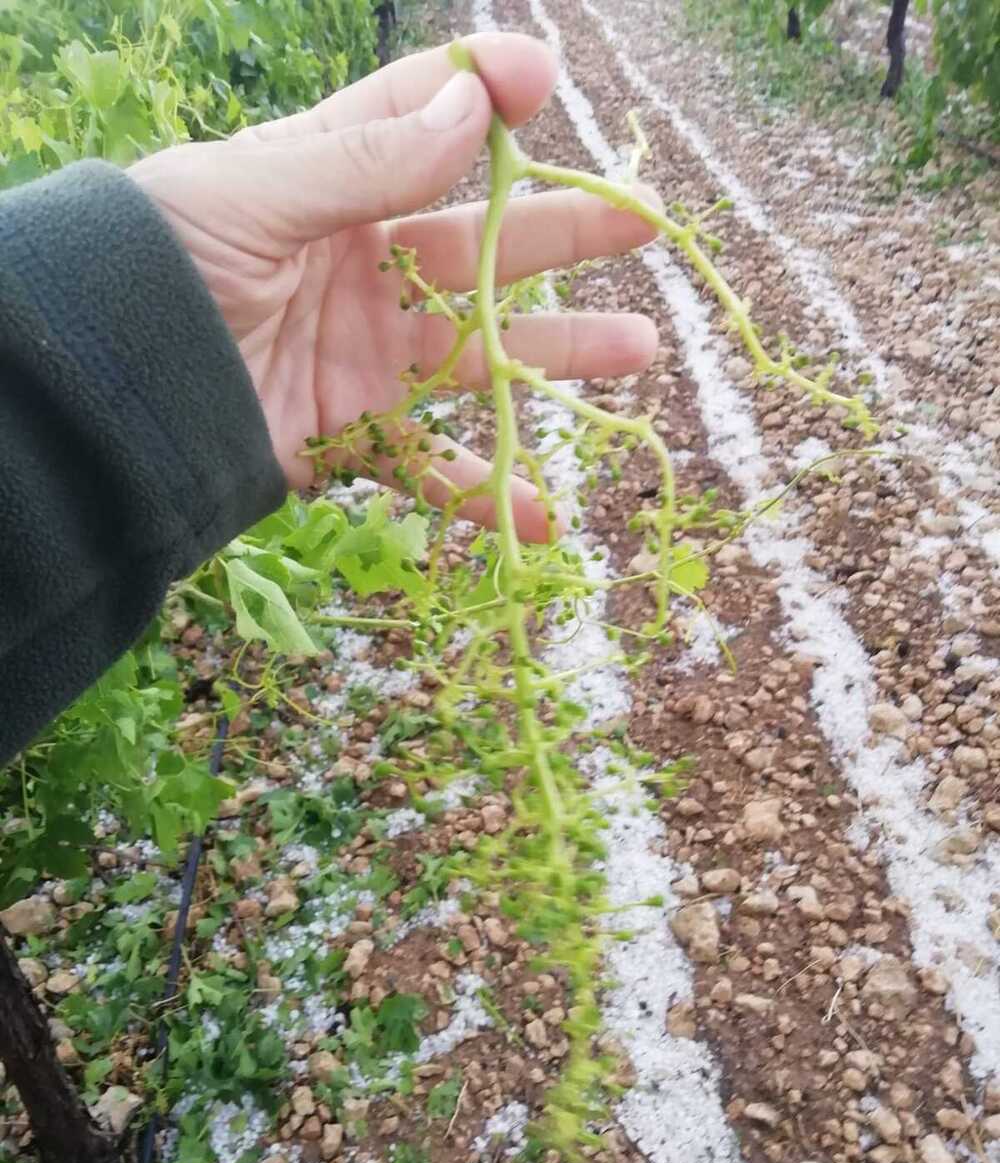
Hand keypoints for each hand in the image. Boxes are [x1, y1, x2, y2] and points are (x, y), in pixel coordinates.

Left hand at [128, 33, 657, 540]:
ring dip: (557, 355)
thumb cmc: (157, 270)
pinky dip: (485, 495)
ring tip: (634, 351)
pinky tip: (543, 516)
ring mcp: (365, 352)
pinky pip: (431, 464)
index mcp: (326, 184)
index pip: (417, 122)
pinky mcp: (355, 432)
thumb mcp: (249, 195)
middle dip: (561, 230)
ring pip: (480, 352)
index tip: (543, 87)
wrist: (104, 399)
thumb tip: (471, 108)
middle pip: (480, 242)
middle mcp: (359, 264)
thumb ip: (361, 162)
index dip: (482, 98)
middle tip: (642, 223)